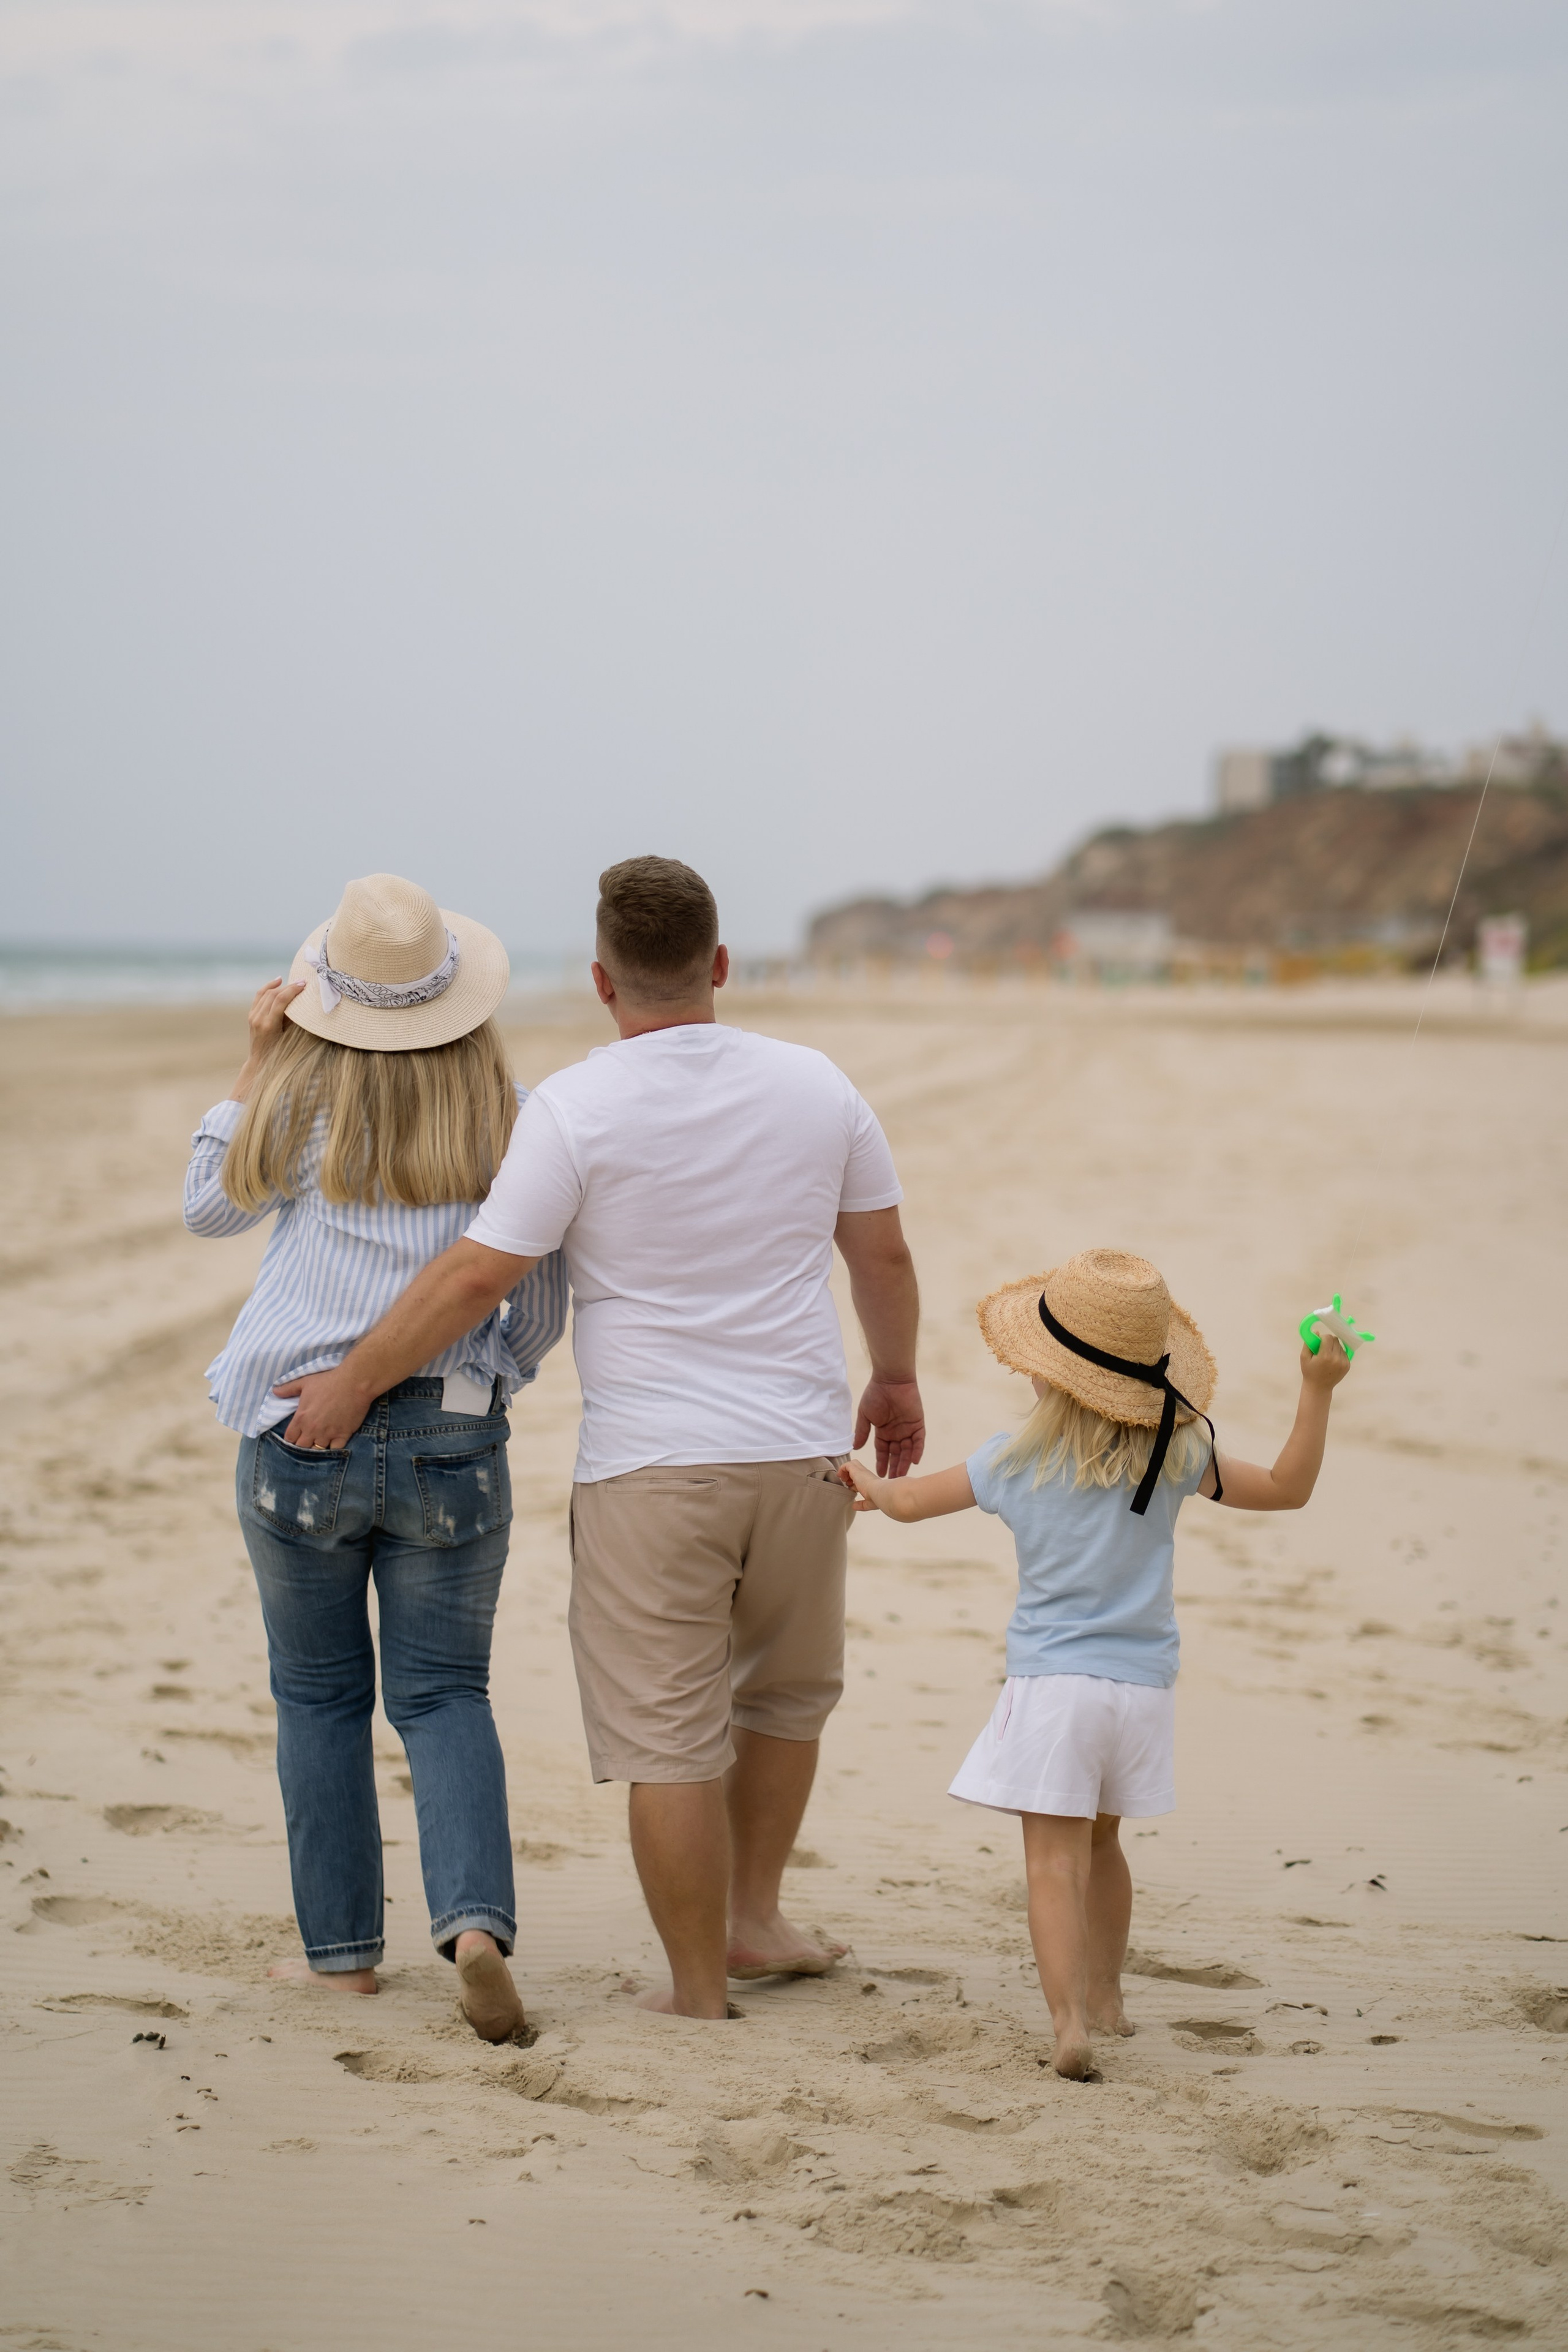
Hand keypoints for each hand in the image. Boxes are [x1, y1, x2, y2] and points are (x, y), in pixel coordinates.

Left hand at [231, 978, 305, 1100]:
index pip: (280, 1000)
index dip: (293, 990)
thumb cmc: (279, 1053)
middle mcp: (258, 1019)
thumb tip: (301, 1002)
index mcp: (268, 1025)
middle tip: (302, 983)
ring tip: (293, 982)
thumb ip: (292, 1020)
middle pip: (273, 994)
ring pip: (265, 993)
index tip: (304, 985)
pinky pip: (259, 996)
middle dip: (288, 986)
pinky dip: (269, 987)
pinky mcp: (251, 1015)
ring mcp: (253, 1016)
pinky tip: (278, 981)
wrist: (260, 1062)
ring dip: (280, 986)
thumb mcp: (289, 1038)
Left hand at [273, 1367, 373, 1449]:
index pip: (290, 1438)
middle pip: (302, 1447)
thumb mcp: (305, 1382)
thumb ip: (288, 1389)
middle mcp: (312, 1429)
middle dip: (304, 1444)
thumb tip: (274, 1391)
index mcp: (301, 1418)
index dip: (292, 1437)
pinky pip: (334, 1450)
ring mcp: (327, 1434)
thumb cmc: (328, 1381)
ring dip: (318, 1446)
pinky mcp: (342, 1435)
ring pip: (318, 1450)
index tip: (297, 1434)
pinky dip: (334, 1448)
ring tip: (322, 1440)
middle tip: (310, 1438)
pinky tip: (335, 1441)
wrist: (354, 1382)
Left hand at [837, 1458, 884, 1513]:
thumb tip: (854, 1506)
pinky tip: (840, 1476)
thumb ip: (861, 1505)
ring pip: (852, 1464)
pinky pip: (846, 1465)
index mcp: (870, 1481)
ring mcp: (861, 1471)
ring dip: (845, 1471)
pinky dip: (842, 1469)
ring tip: (843, 1479)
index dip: (854, 1482)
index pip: (860, 1477)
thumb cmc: (877, 1498)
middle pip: (856, 1467)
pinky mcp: (856, 1470)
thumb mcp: (868, 1503)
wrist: (880, 1493)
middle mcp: (866, 1474)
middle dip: (849, 1473)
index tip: (851, 1489)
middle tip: (847, 1482)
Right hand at [853, 1377, 924, 1477]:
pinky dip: (917, 1450)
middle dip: (894, 1467)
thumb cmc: (875, 1394)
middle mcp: (896, 1432)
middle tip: (892, 1482)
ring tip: (902, 1476)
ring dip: (905, 1462)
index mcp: (883, 1431)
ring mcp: (908, 1428)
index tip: (878, 1476)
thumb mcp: (865, 1415)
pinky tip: (913, 1461)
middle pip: (896, 1454)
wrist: (891, 1379)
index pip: (883, 1451)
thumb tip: (856, 1448)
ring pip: (907, 1450)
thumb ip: (862, 1432)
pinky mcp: (918, 1424)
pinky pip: (919, 1440)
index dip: (881, 1463)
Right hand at [1300, 1336, 1351, 1390]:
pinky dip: (1338, 1353)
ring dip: (1334, 1347)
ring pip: (1340, 1346)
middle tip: (1322, 1349)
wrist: (1319, 1387)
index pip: (1328, 1337)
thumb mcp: (1304, 1357)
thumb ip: (1309, 1343)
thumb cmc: (1309, 1371)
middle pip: (1335, 1340)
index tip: (1319, 1343)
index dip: (1322, 1338)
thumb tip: (1316, 1332)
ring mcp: (1343, 1363)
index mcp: (1325, 1356)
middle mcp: (1336, 1359)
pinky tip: (1332, 1360)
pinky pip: (1344, 1353)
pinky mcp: (1347, 1365)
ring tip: (1327, 1356)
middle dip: (1328, 1342)